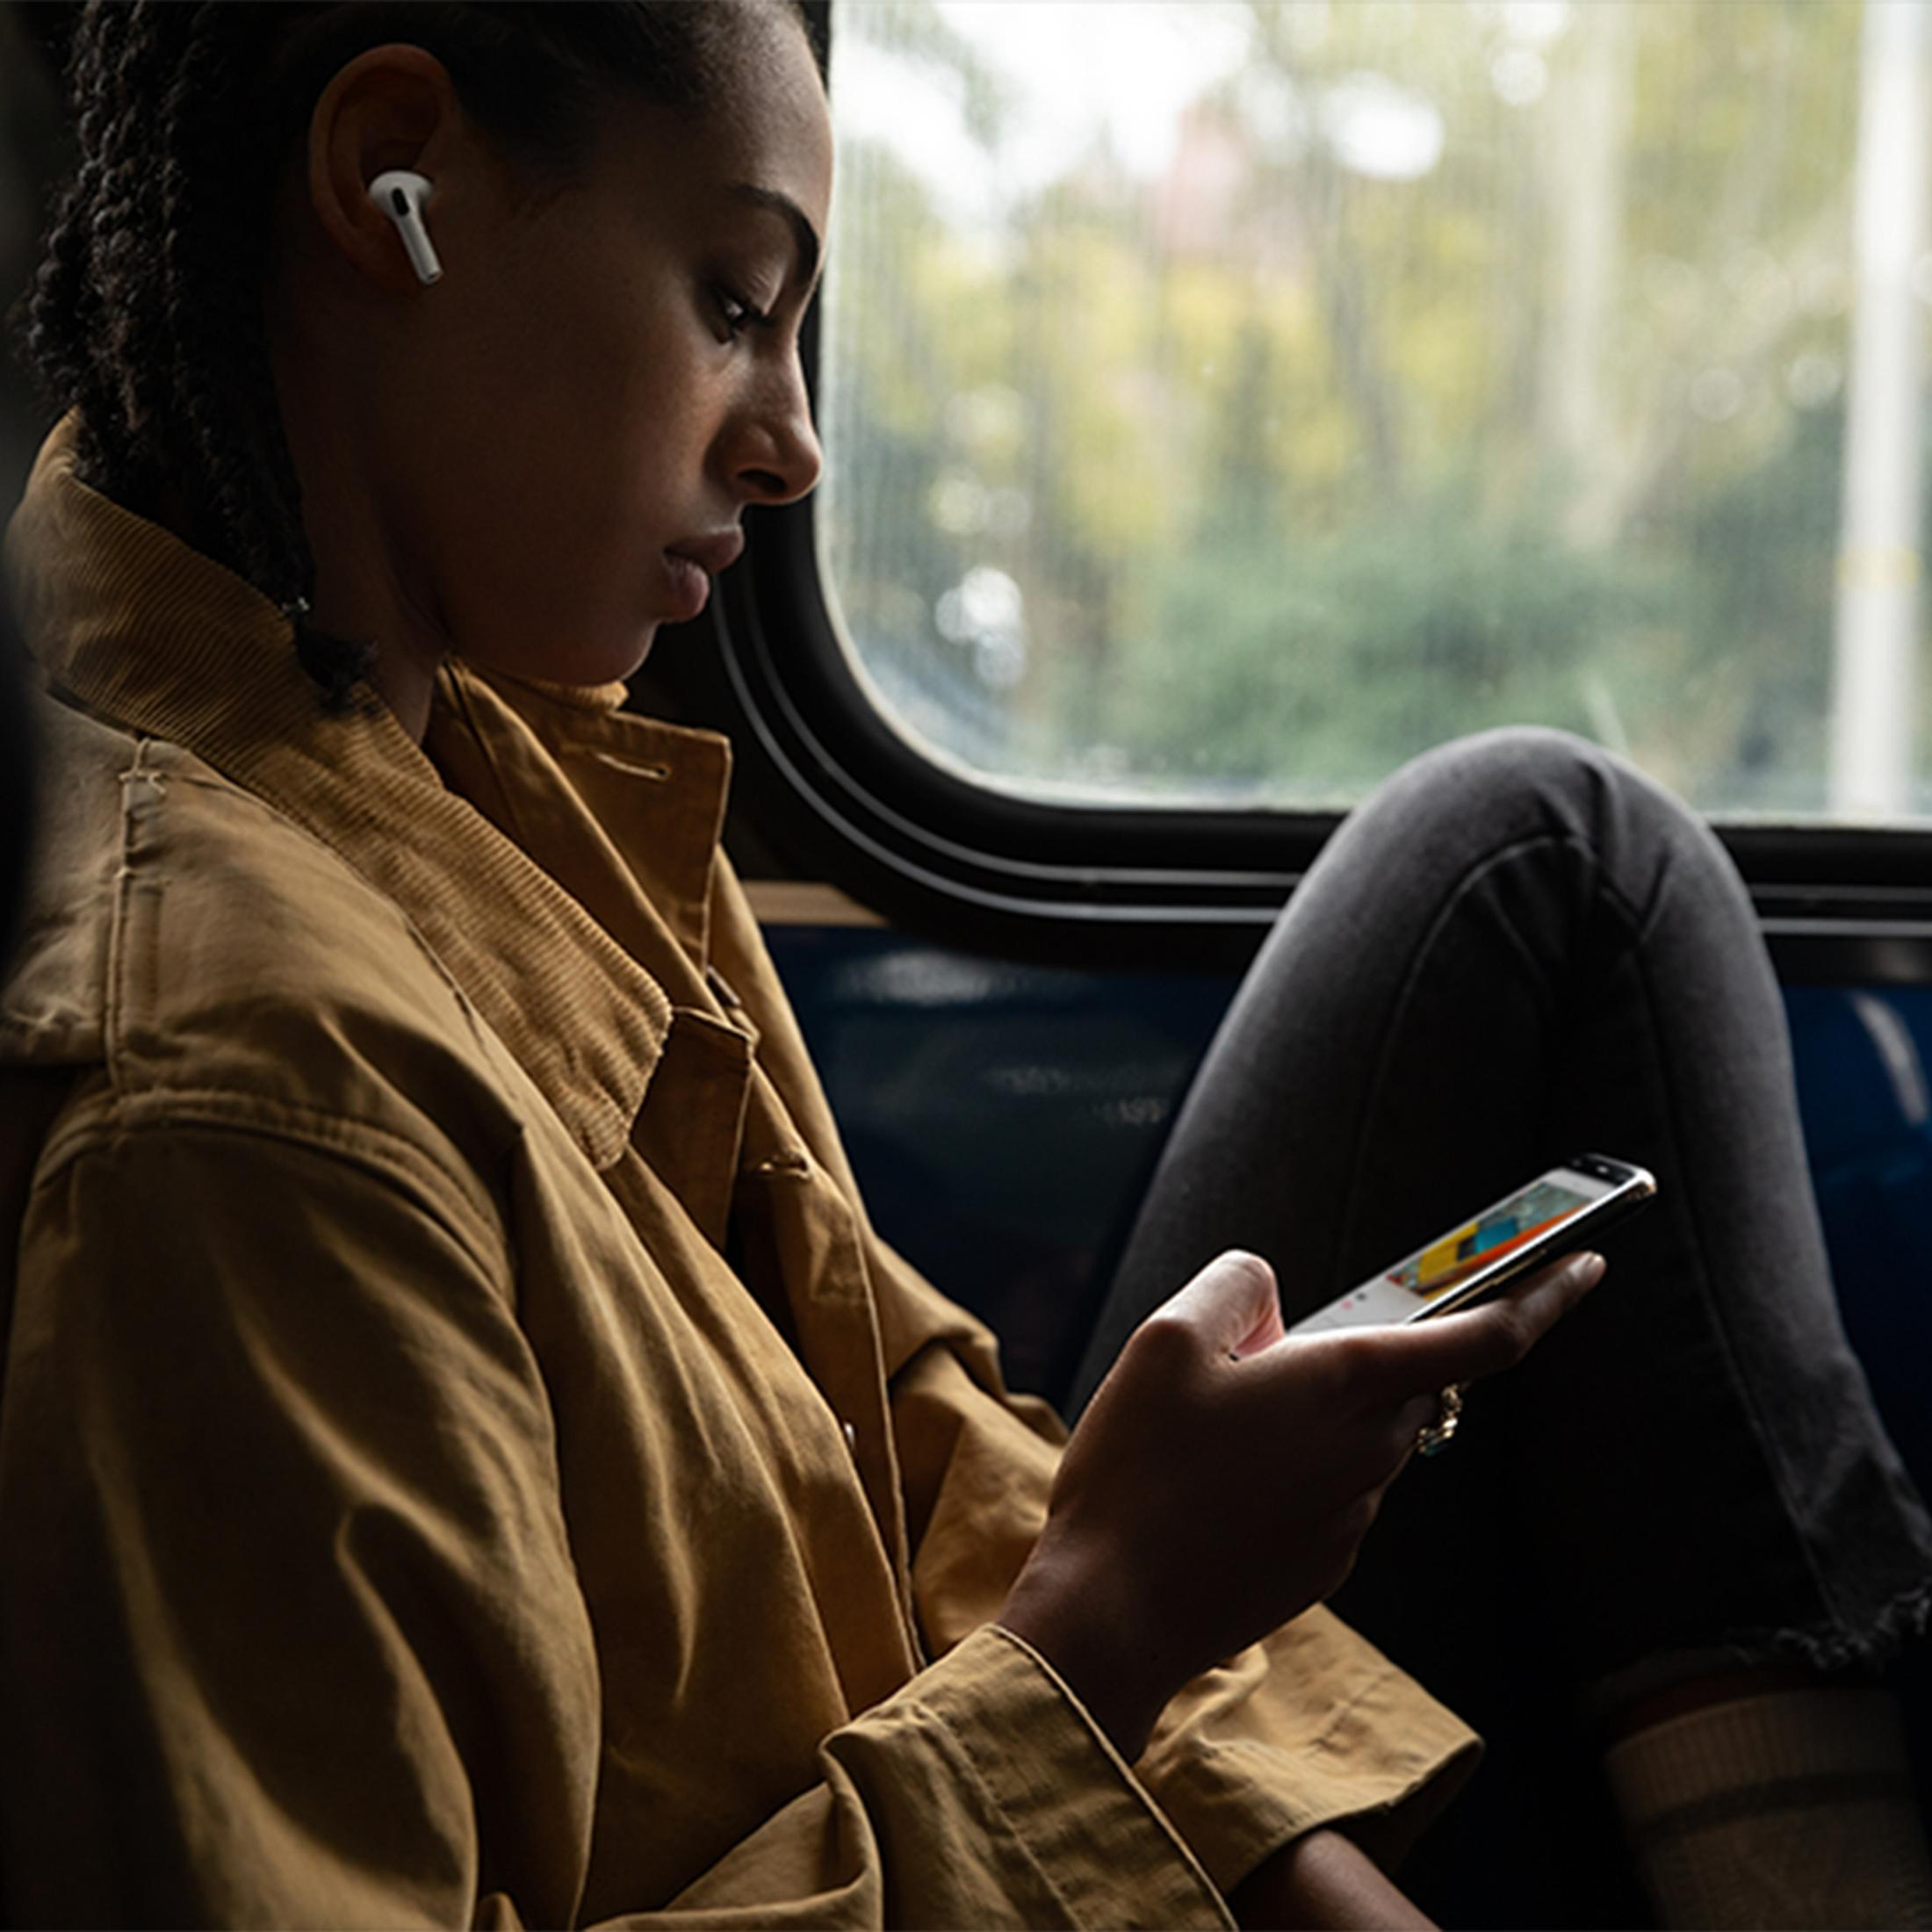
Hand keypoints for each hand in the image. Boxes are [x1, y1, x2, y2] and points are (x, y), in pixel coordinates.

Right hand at [999, 1246, 1603, 1761]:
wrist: (1113, 1612)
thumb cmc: (1139, 1471)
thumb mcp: (1165, 1340)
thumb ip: (1236, 1289)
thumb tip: (1272, 1297)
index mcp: (1347, 1383)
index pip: (1484, 1335)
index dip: (1544, 1293)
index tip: (1587, 1262)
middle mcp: (1369, 1450)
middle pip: (1403, 1380)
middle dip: (1356, 1354)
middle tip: (1263, 1352)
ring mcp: (1351, 1516)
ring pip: (1360, 1436)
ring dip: (1314, 1414)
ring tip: (1211, 1427)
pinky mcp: (1323, 1565)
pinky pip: (1327, 1492)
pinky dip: (1288, 1470)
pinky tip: (1212, 1485)